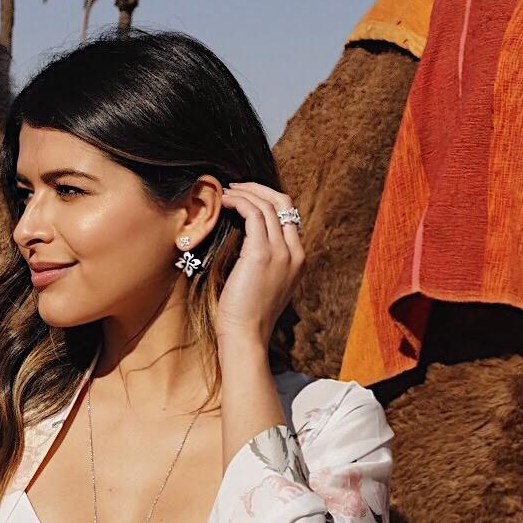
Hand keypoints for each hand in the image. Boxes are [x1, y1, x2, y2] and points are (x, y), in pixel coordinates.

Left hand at [213, 182, 304, 348]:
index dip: (267, 200)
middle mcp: (295, 252)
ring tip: (224, 193)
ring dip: (244, 193)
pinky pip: (253, 213)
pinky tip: (223, 202)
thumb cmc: (247, 314)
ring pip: (268, 204)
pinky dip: (238, 202)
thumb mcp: (263, 284)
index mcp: (298, 259)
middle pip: (284, 203)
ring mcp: (281, 252)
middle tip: (235, 187)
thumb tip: (245, 243)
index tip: (245, 197)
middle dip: (258, 189)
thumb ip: (263, 261)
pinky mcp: (262, 253)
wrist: (246, 335)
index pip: (289, 215)